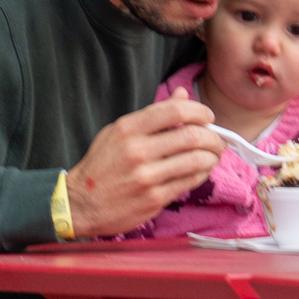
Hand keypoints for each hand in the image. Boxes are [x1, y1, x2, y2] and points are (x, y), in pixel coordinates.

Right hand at [66, 88, 223, 237]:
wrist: (80, 204)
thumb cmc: (101, 166)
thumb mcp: (118, 132)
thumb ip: (152, 115)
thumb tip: (182, 94)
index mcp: (128, 128)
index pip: (175, 110)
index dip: (199, 111)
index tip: (208, 117)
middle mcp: (137, 150)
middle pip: (191, 135)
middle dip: (213, 137)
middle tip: (217, 141)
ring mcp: (146, 176)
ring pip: (196, 160)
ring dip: (212, 157)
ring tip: (213, 156)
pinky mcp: (154, 198)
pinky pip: (189, 181)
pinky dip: (202, 174)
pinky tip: (201, 171)